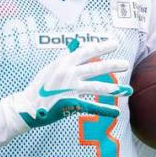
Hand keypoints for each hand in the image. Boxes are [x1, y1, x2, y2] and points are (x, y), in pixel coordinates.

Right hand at [10, 39, 131, 129]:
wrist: (27, 107)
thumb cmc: (39, 88)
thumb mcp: (50, 68)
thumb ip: (64, 58)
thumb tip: (75, 45)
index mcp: (64, 63)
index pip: (86, 51)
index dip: (101, 46)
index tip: (114, 44)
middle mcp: (68, 74)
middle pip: (96, 68)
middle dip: (113, 65)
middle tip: (126, 64)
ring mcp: (70, 89)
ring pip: (97, 87)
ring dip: (114, 89)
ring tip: (128, 89)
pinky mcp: (70, 104)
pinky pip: (91, 106)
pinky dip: (104, 110)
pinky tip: (116, 112)